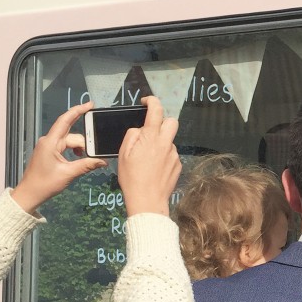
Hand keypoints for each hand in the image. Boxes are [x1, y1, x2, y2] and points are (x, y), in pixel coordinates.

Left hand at [11, 101, 107, 213]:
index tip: (91, 105)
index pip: (65, 121)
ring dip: (80, 149)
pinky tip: (80, 159)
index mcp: (51, 142)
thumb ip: (87, 165)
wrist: (30, 193)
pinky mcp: (49, 152)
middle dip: (85, 142)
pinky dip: (74, 151)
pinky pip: (65, 146)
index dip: (78, 111)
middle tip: (96, 151)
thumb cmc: (46, 183)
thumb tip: (103, 161)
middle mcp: (49, 141)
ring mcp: (48, 146)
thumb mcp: (69, 173)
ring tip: (88, 158)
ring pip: (70, 142)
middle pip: (72, 134)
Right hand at [117, 96, 180, 216]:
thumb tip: (140, 130)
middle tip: (151, 129)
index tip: (147, 102)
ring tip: (148, 158)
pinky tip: (155, 167)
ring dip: (161, 142)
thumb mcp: (123, 154)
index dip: (152, 101)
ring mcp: (174, 154)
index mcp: (150, 138)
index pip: (156, 111)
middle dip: (163, 121)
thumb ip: (132, 136)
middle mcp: (166, 143)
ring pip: (170, 140)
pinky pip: (171, 154)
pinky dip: (164, 155)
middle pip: (172, 121)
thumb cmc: (132, 177)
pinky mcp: (178, 164)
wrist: (147, 200)